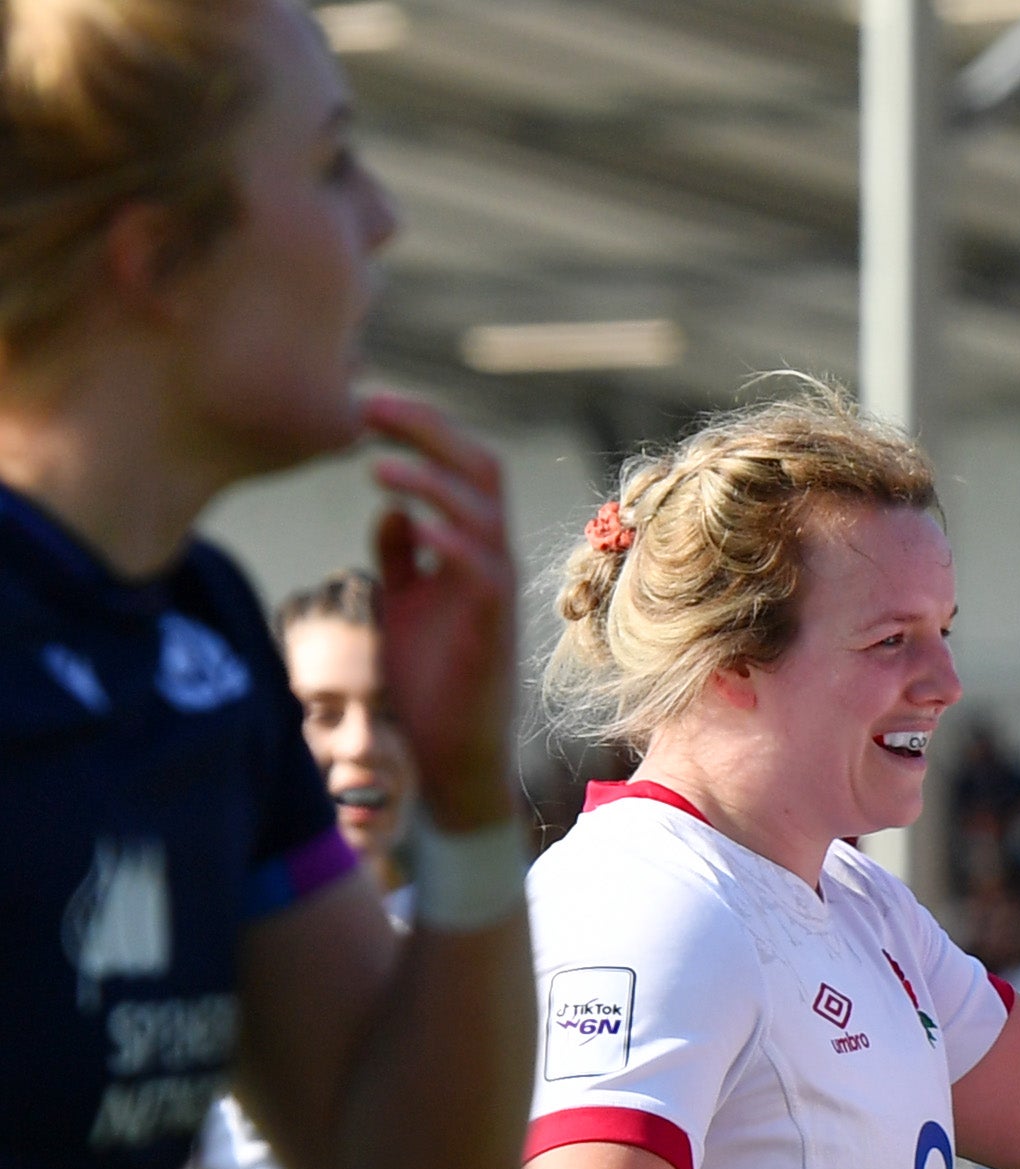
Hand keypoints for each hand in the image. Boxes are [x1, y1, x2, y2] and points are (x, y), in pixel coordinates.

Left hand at [362, 394, 519, 831]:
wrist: (449, 755)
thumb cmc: (426, 685)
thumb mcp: (403, 606)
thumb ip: (401, 559)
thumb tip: (392, 514)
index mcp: (470, 549)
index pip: (462, 466)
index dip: (420, 427)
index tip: (364, 403)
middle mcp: (490, 560)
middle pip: (479, 468)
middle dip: (427, 427)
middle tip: (367, 403)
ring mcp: (495, 590)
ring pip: (481, 507)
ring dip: (429, 474)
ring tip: (375, 460)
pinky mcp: (490, 624)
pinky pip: (478, 563)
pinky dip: (445, 532)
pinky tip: (402, 514)